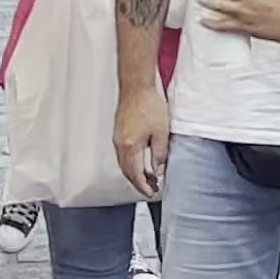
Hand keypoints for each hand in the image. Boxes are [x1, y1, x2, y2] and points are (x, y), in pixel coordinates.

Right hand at [116, 82, 171, 197]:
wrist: (137, 85)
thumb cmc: (148, 103)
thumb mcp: (161, 132)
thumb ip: (160, 154)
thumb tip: (158, 169)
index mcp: (130, 146)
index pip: (135, 174)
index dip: (143, 186)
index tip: (150, 192)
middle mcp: (120, 143)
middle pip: (127, 171)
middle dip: (138, 182)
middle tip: (150, 188)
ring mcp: (118, 137)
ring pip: (124, 162)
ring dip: (135, 172)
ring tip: (149, 176)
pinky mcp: (119, 130)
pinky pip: (123, 153)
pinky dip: (131, 161)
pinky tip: (141, 159)